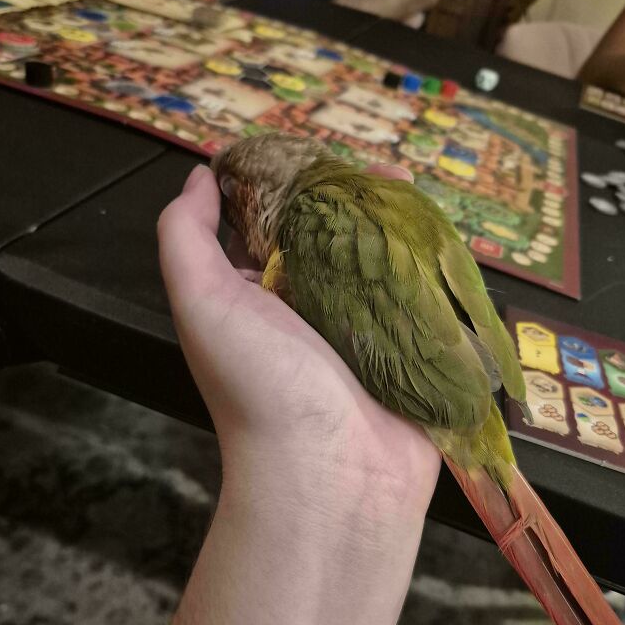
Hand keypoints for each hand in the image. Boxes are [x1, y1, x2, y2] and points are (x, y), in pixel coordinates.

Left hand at [158, 165, 439, 517]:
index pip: (270, 226)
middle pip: (331, 238)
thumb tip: (198, 179)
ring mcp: (363, 331)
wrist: (331, 474)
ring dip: (393, 224)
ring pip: (378, 261)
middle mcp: (308, 311)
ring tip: (407, 186)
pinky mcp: (409, 351)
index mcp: (257, 298)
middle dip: (349, 198)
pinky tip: (440, 234)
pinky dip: (429, 265)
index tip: (306, 150)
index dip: (284, 184)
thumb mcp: (202, 303)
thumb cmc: (261, 388)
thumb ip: (185, 238)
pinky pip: (420, 296)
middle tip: (373, 167)